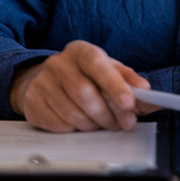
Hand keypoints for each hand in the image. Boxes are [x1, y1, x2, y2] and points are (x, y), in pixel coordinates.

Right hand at [10, 40, 152, 131]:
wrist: (45, 81)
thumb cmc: (84, 76)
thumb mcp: (109, 71)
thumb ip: (130, 81)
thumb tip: (148, 94)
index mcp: (81, 51)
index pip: (98, 65)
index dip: (115, 85)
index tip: (130, 104)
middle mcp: (58, 63)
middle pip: (84, 93)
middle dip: (107, 113)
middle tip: (121, 124)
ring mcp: (42, 82)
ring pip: (71, 112)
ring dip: (92, 124)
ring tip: (101, 124)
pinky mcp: (32, 102)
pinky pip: (57, 123)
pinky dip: (73, 129)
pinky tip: (79, 124)